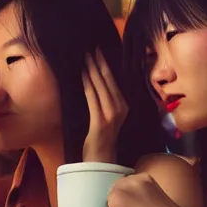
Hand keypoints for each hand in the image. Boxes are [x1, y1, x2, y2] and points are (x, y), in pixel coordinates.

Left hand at [82, 48, 127, 162]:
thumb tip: (96, 81)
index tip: (99, 52)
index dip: (106, 65)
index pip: (114, 81)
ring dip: (92, 70)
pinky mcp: (100, 120)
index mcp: (124, 105)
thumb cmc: (101, 136)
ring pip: (100, 86)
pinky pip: (92, 97)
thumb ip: (105, 100)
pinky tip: (82, 74)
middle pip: (108, 81)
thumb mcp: (107, 115)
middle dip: (99, 63)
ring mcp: (112, 114)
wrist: (101, 157)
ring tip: (85, 58)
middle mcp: (121, 108)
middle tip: (91, 49)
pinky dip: (87, 84)